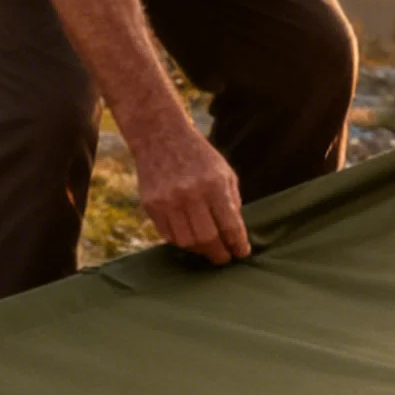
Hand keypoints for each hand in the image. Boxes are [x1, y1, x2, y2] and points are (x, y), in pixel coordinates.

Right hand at [131, 120, 251, 264]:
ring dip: (200, 250)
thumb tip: (235, 235)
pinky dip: (182, 241)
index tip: (242, 253)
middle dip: (219, 254)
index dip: (238, 244)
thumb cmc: (199, 156)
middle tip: (224, 257)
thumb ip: (232, 202)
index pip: (229, 225)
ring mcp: (168, 201)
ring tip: (207, 248)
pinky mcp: (151, 205)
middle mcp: (190, 194)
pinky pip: (168, 235)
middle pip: (207, 239)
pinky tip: (190, 237)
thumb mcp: (224, 172)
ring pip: (186, 242)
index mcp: (214, 184)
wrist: (160, 137)